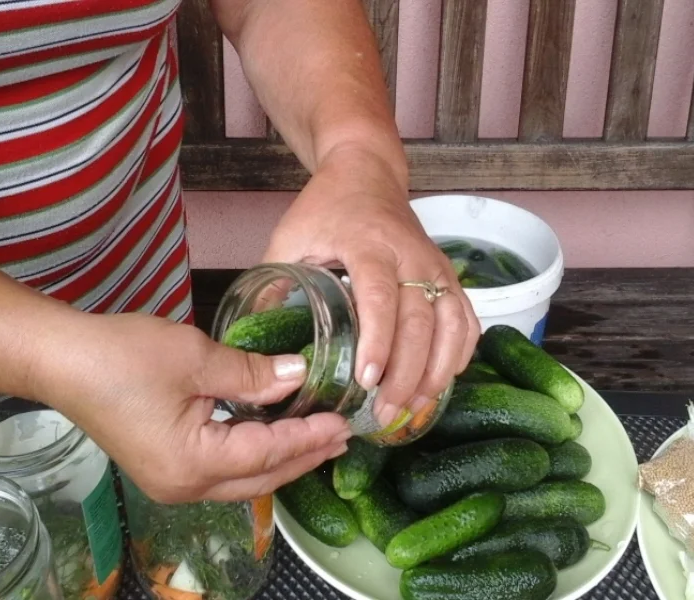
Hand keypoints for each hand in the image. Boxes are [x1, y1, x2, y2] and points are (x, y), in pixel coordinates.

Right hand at [33, 312, 351, 502]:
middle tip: (341, 437)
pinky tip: (269, 438)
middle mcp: (184, 486)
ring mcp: (171, 481)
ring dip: (280, 459)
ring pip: (242, 479)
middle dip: (303, 457)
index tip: (342, 422)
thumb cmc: (123, 356)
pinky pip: (222, 471)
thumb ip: (252, 374)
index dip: (308, 437)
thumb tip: (298, 376)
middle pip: (259, 478)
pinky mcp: (163, 467)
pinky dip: (253, 456)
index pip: (267, 453)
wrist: (60, 358)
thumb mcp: (195, 358)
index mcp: (193, 464)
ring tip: (316, 439)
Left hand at [264, 143, 479, 426]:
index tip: (366, 381)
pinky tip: (442, 381)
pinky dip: (461, 353)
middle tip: (384, 412)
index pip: (381, 298)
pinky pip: (466, 318)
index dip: (378, 342)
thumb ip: (271, 284)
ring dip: (437, 371)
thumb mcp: (289, 237)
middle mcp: (411, 256)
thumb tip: (255, 341)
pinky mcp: (449, 275)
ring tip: (413, 408)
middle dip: (406, 373)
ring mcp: (436, 266)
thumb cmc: (325, 208)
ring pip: (452, 324)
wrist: (367, 174)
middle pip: (421, 321)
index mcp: (368, 245)